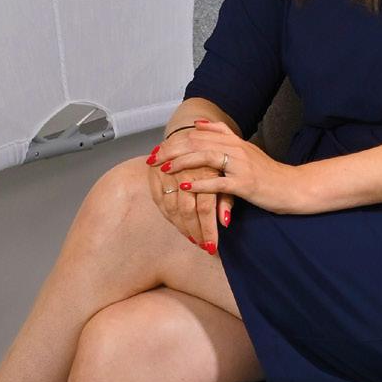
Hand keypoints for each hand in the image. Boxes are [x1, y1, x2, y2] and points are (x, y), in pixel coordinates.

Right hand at [145, 133, 223, 254]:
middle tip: (203, 246)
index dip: (208, 229)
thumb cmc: (212, 159)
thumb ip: (226, 198)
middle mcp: (185, 171)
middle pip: (188, 210)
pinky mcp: (155, 175)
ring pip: (172, 208)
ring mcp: (167, 173)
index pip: (205, 207)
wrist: (190, 136)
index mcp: (205, 170)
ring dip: (183, 227)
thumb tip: (225, 222)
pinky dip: (170, 216)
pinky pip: (160, 202)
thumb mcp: (225, 176)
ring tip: (193, 239)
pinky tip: (180, 226)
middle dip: (196, 231)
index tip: (212, 246)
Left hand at [160, 119, 317, 215]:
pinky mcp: (245, 183)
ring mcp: (241, 165)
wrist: (293, 187)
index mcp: (234, 141)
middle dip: (172, 150)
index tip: (157, 148)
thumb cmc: (268, 173)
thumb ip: (224, 135)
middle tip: (153, 158)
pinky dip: (200, 184)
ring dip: (182, 163)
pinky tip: (186, 187)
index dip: (175, 139)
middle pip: (198, 142)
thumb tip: (200, 123)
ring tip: (164, 169)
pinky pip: (219, 182)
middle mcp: (237, 149)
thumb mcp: (247, 149)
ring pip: (206, 157)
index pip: (199, 133)